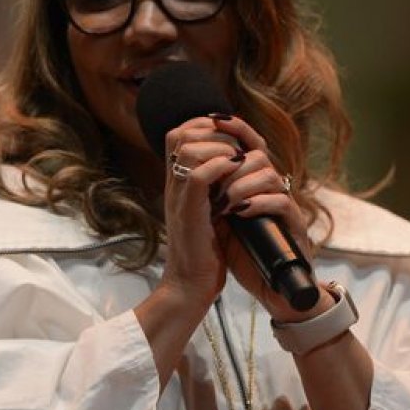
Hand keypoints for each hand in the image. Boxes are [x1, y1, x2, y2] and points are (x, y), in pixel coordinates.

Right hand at [160, 114, 248, 305]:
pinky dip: (219, 168)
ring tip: (236, 160)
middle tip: (235, 144)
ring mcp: (178, 198)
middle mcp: (173, 186)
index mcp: (177, 183)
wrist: (190, 285)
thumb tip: (233, 166)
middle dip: (212, 130)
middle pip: (179, 135)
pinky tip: (235, 173)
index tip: (227, 131)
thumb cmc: (204, 253)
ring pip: (187, 150)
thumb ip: (213, 188)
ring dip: (218, 147)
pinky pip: (198, 177)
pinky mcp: (189, 214)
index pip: (177, 135)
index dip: (201, 124)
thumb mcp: (207, 211)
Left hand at [204, 116, 327, 320]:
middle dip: (233, 164)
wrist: (268, 290)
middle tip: (214, 182)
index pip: (249, 143)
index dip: (236, 127)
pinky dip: (257, 204)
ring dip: (241, 186)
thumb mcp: (219, 217)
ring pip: (269, 175)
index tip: (214, 119)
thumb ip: (210, 189)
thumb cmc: (243, 254)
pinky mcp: (294, 226)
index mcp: (254, 183)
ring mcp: (285, 206)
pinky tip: (239, 213)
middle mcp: (272, 189)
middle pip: (259, 155)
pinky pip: (281, 202)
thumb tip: (187, 161)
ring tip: (223, 204)